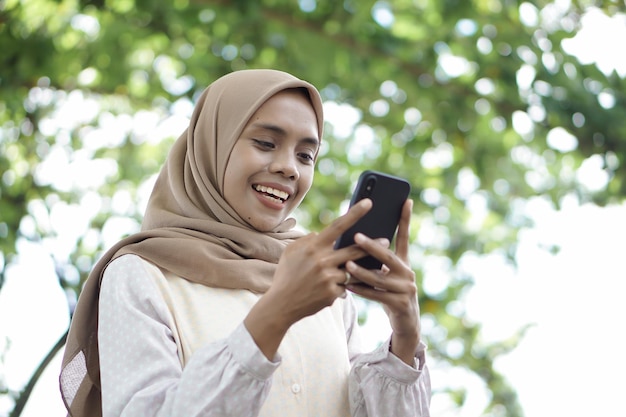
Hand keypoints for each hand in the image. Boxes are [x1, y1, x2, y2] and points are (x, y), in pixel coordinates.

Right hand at [245, 198, 377, 358]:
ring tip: (360, 269)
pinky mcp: (333, 294)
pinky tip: (328, 290)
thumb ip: (308, 240)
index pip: (339, 225)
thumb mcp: (291, 252)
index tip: (369, 202)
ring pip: (352, 271)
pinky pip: (345, 287)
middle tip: (386, 240)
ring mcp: (329, 278)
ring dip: (355, 271)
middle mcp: (323, 261)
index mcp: (314, 246)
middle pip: (354, 250)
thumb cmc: (286, 275)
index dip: (355, 213)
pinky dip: (340, 287)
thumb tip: (321, 233)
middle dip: (372, 245)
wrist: (281, 304)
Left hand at [345, 199, 420, 364]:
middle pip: (388, 256)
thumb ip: (376, 260)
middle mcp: (407, 272)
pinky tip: (347, 285)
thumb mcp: (386, 274)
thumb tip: (352, 239)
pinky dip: (361, 290)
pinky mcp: (399, 304)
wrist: (406, 323)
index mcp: (403, 262)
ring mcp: (406, 288)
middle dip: (371, 246)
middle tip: (356, 236)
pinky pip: (377, 295)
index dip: (405, 218)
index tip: (406, 200)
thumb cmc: (389, 293)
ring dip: (361, 271)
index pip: (404, 236)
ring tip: (346, 264)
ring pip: (379, 278)